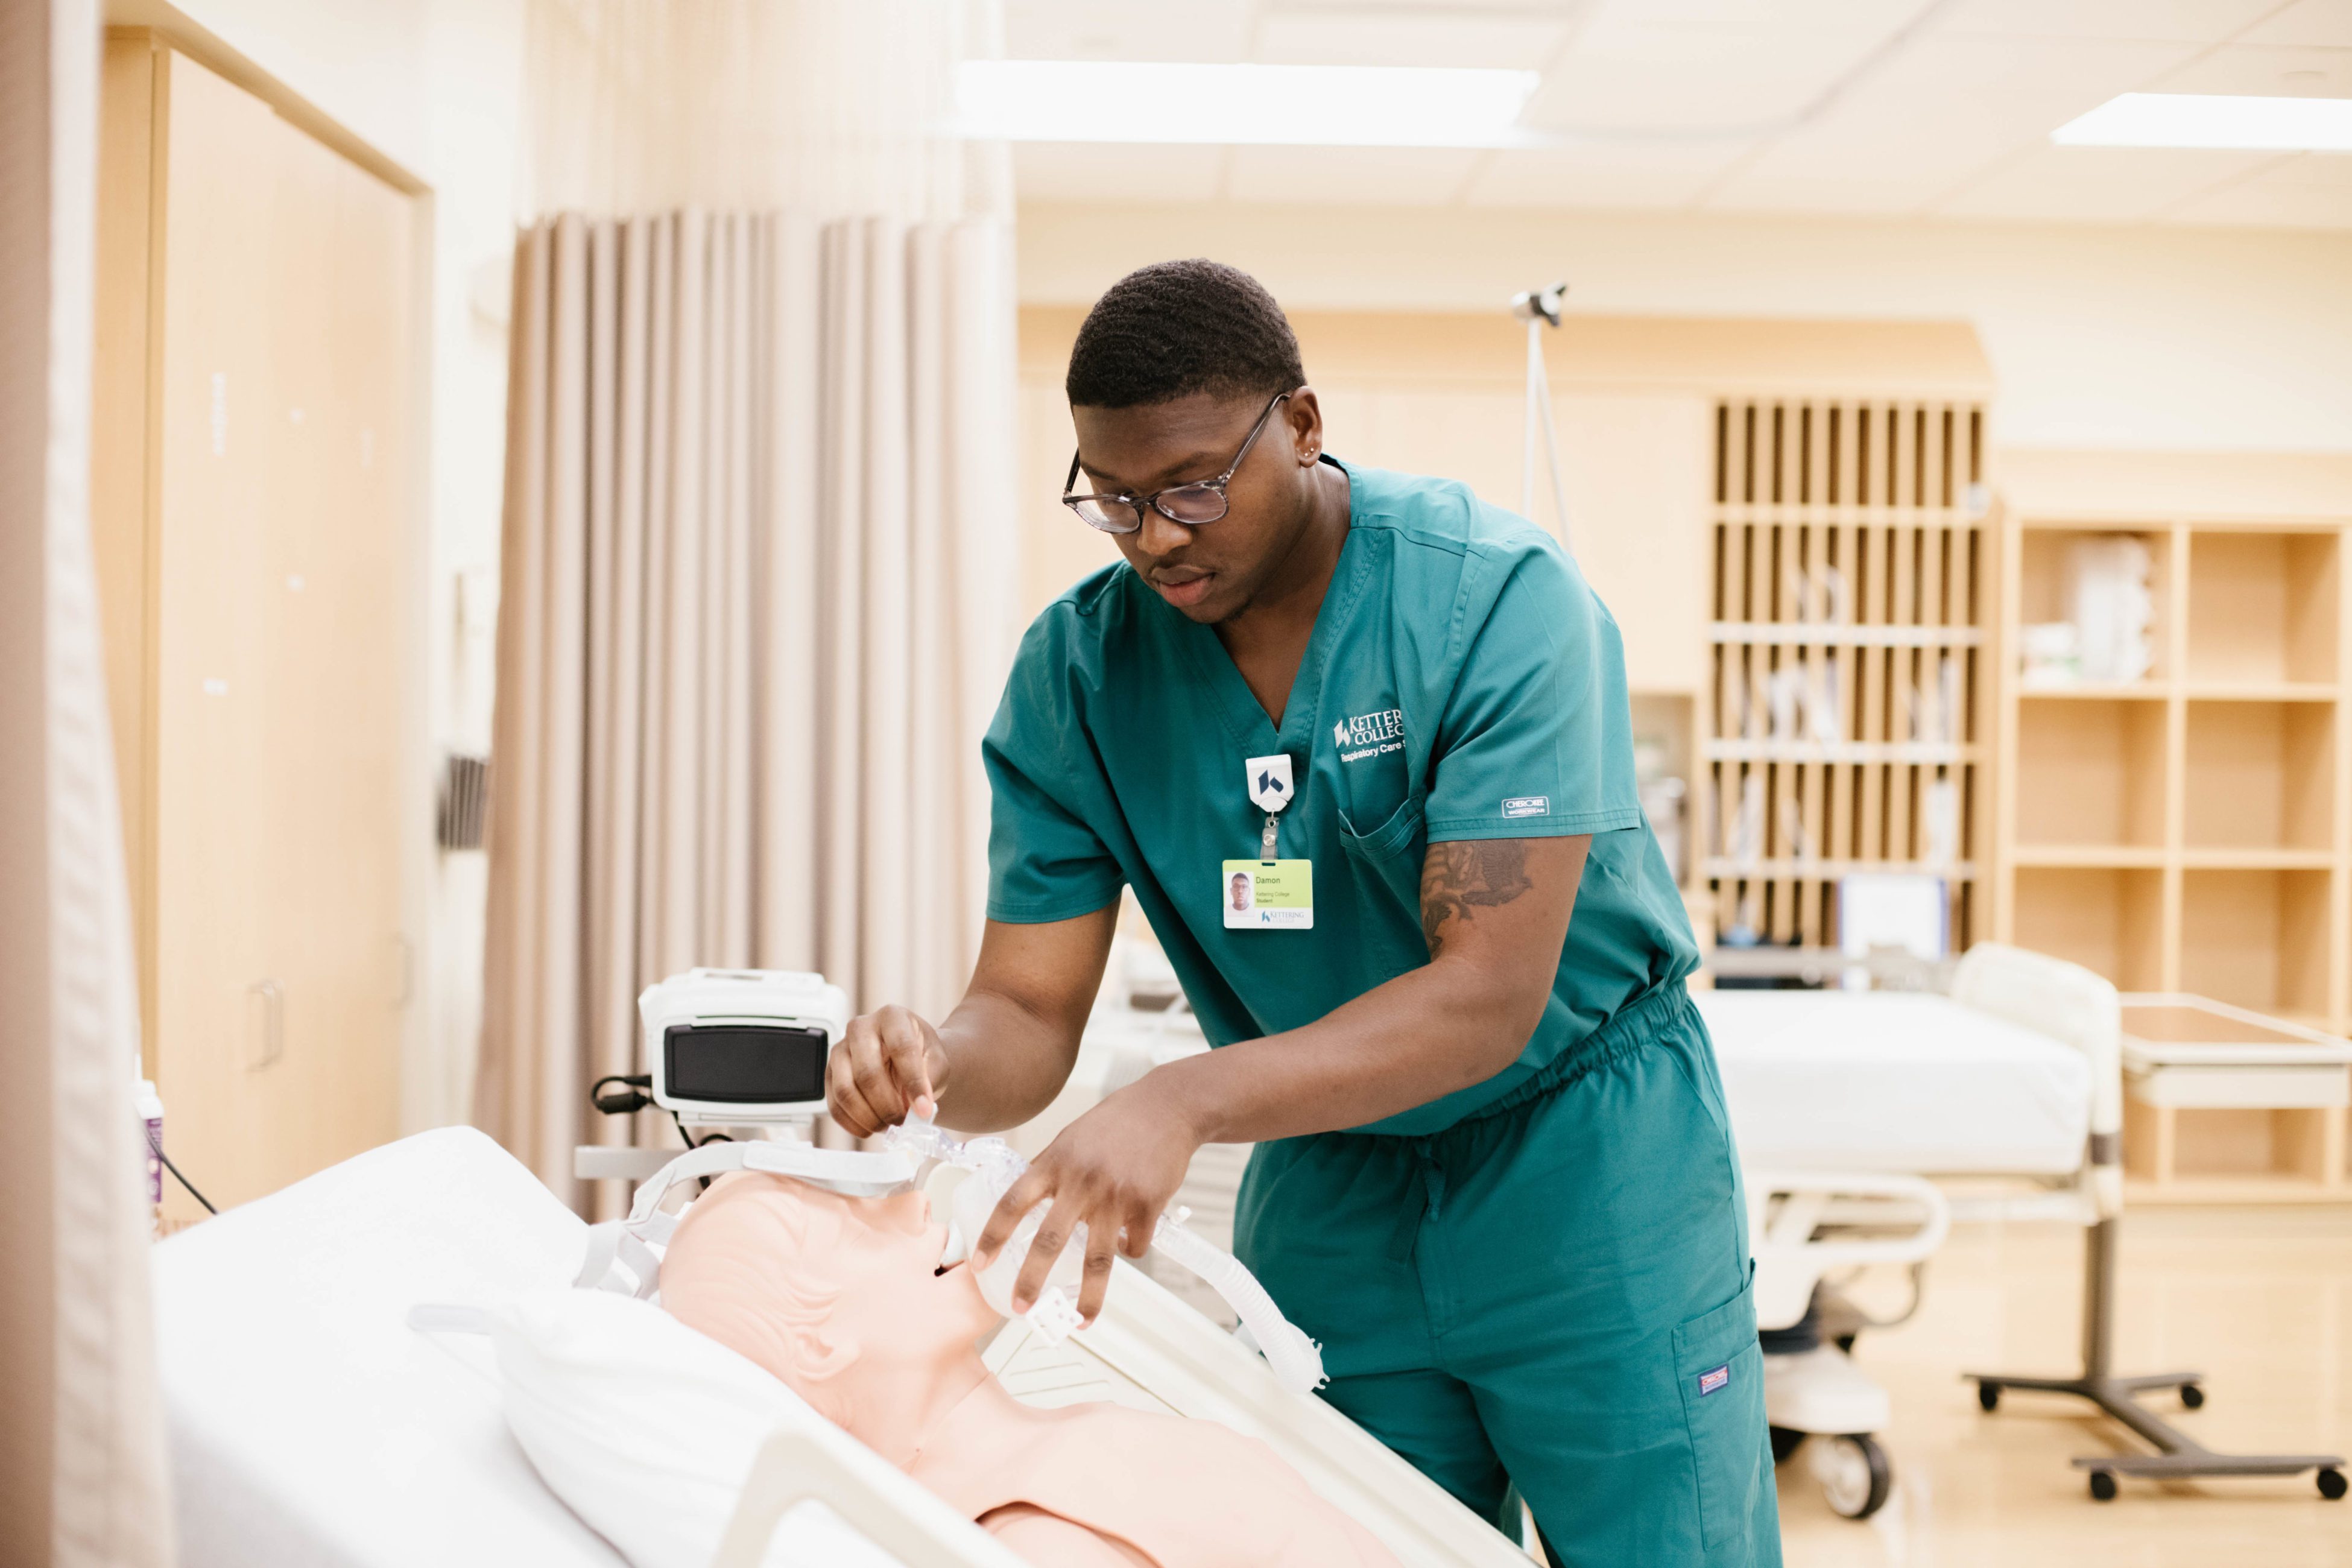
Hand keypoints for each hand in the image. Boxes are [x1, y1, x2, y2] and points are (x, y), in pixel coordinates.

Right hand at [826, 1005, 949, 1137]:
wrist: (906, 1059)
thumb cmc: (922, 1056)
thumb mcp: (937, 1061)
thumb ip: (931, 1078)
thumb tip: (919, 1107)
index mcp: (891, 1017)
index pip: (901, 1048)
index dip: (914, 1082)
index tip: (924, 1109)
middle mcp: (860, 1028)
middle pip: (867, 1073)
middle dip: (887, 1106)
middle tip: (903, 1121)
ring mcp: (840, 1050)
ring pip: (846, 1091)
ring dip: (869, 1117)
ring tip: (889, 1125)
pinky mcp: (829, 1073)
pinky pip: (834, 1104)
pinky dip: (853, 1124)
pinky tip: (871, 1128)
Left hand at [973, 1080, 1201, 1324]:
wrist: (1167, 1106)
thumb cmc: (1116, 1121)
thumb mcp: (1071, 1138)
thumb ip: (1050, 1170)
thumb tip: (1028, 1203)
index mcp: (1055, 1162)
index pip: (1012, 1203)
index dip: (993, 1236)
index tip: (979, 1263)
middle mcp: (1081, 1181)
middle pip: (1049, 1240)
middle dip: (1031, 1279)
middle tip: (1021, 1305)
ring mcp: (1115, 1196)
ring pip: (1097, 1259)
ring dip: (1088, 1297)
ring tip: (1080, 1320)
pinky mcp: (1148, 1205)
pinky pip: (1134, 1246)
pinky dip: (1129, 1250)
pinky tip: (1130, 1241)